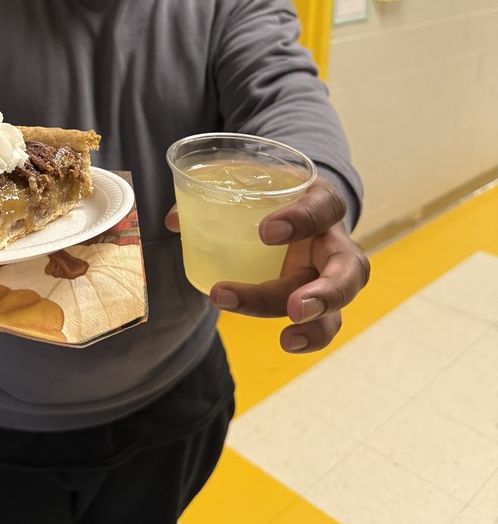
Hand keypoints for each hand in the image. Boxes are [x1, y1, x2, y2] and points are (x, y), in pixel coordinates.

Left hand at [165, 177, 369, 353]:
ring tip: (289, 338)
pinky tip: (289, 343)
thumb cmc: (276, 193)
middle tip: (294, 307)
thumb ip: (217, 191)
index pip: (323, 207)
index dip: (300, 219)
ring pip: (342, 304)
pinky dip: (310, 336)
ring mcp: (332, 273)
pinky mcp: (322, 298)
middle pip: (349, 268)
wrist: (302, 205)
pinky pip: (325, 321)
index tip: (265, 231)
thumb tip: (174, 220)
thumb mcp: (255, 180)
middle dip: (326, 291)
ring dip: (318, 323)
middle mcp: (335, 240)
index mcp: (321, 202)